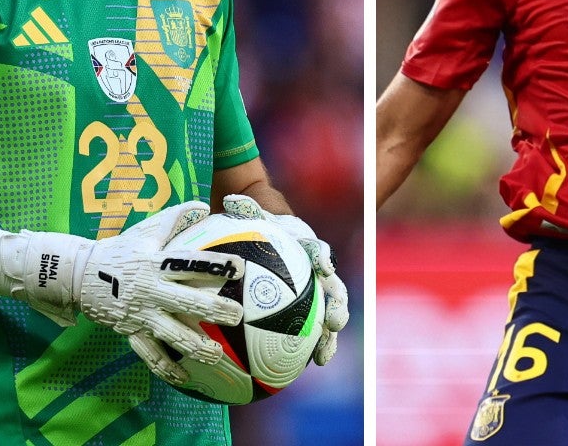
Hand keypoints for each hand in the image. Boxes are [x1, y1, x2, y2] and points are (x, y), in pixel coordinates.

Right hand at [0, 201, 244, 382]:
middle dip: (213, 309)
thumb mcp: (146, 230)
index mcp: (156, 264)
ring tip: (217, 355)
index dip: (214, 265)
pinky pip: (150, 354)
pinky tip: (185, 379)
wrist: (79, 274)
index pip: (190, 263)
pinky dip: (166, 368)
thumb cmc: (120, 250)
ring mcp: (141, 314)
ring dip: (195, 345)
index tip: (240, 268)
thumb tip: (202, 205)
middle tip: (237, 315)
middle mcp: (152, 290)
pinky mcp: (131, 331)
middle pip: (186, 301)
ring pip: (171, 333)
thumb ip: (175, 218)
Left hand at [222, 194, 349, 364]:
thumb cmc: (259, 225)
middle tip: (334, 322)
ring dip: (330, 336)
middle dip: (338, 307)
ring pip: (328, 315)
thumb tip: (230, 199)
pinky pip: (311, 331)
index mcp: (307, 247)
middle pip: (333, 290)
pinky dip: (311, 349)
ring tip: (324, 356)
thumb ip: (246, 208)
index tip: (323, 266)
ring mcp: (315, 292)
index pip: (318, 251)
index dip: (322, 257)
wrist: (266, 234)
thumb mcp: (252, 215)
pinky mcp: (307, 310)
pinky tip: (303, 368)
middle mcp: (317, 271)